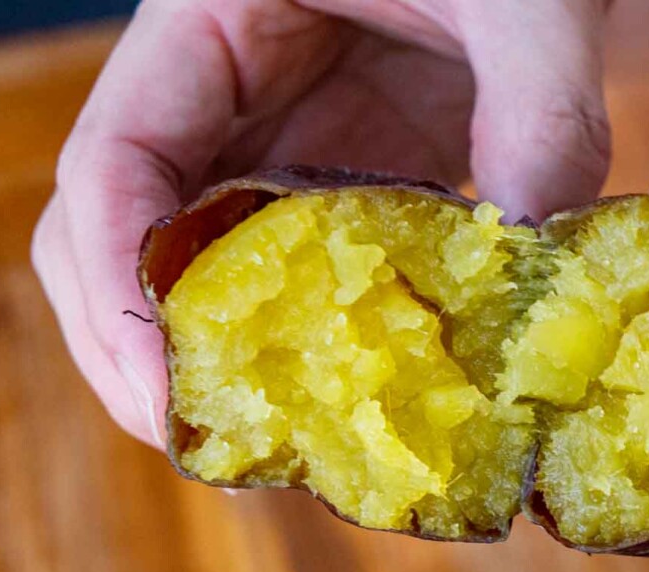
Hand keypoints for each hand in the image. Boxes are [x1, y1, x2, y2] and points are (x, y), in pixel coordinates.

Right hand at [32, 0, 610, 445]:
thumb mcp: (522, 0)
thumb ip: (538, 113)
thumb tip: (536, 267)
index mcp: (209, 20)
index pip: (110, 164)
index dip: (116, 290)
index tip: (164, 394)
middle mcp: (223, 94)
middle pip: (122, 238)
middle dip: (141, 350)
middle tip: (209, 447)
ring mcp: (279, 142)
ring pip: (201, 270)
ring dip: (217, 362)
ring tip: (268, 450)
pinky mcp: (343, 179)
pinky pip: (294, 275)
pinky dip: (305, 344)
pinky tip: (346, 400)